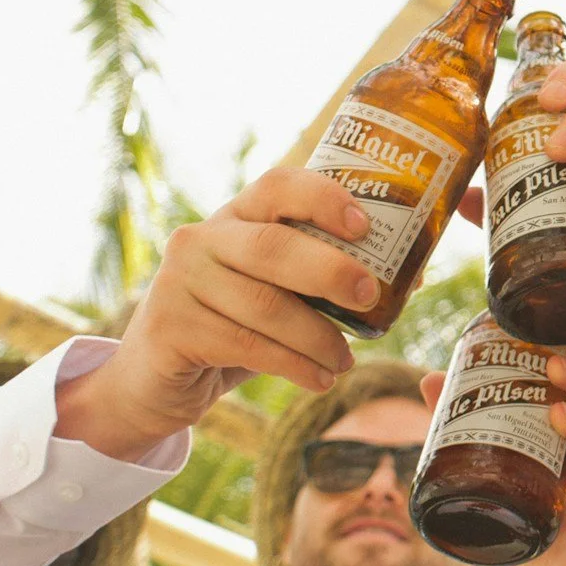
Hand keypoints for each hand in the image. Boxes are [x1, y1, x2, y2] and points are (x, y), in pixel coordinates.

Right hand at [60, 167, 370, 459]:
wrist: (155, 380)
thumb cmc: (233, 327)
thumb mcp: (275, 294)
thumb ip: (323, 280)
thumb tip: (410, 277)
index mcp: (235, 217)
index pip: (278, 186)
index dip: (324, 199)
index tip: (366, 225)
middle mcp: (201, 238)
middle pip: (273, 246)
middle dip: (331, 271)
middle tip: (370, 298)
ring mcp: (180, 281)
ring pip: (265, 305)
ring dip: (317, 337)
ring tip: (346, 361)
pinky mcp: (171, 327)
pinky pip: (246, 344)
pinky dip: (293, 364)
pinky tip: (319, 378)